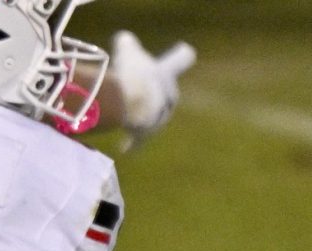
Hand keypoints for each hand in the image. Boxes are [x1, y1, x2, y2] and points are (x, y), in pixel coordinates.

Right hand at [109, 32, 195, 148]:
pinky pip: (137, 140)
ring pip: (153, 118)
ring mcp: (158, 118)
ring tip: (127, 115)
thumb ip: (127, 43)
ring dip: (142, 117)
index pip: (181, 59)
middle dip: (155, 94)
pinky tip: (125, 148)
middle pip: (166, 96)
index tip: (188, 52)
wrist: (128, 104)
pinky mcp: (144, 135)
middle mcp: (168, 97)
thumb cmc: (131, 73)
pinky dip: (132, 144)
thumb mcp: (127, 49)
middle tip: (139, 90)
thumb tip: (124, 40)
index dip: (181, 56)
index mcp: (168, 73)